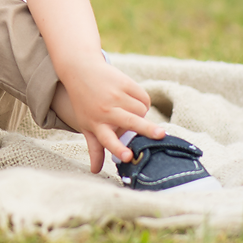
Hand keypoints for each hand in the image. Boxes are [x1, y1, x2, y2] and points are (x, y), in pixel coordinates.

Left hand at [51, 58, 160, 172]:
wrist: (81, 71)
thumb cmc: (85, 103)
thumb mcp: (86, 125)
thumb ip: (95, 148)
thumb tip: (96, 171)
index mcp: (97, 124)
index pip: (108, 141)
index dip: (119, 149)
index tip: (129, 157)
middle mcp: (106, 111)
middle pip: (130, 122)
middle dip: (147, 129)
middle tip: (161, 135)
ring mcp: (116, 96)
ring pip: (141, 110)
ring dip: (141, 115)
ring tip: (130, 113)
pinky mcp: (124, 83)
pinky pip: (143, 97)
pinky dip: (142, 102)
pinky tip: (132, 100)